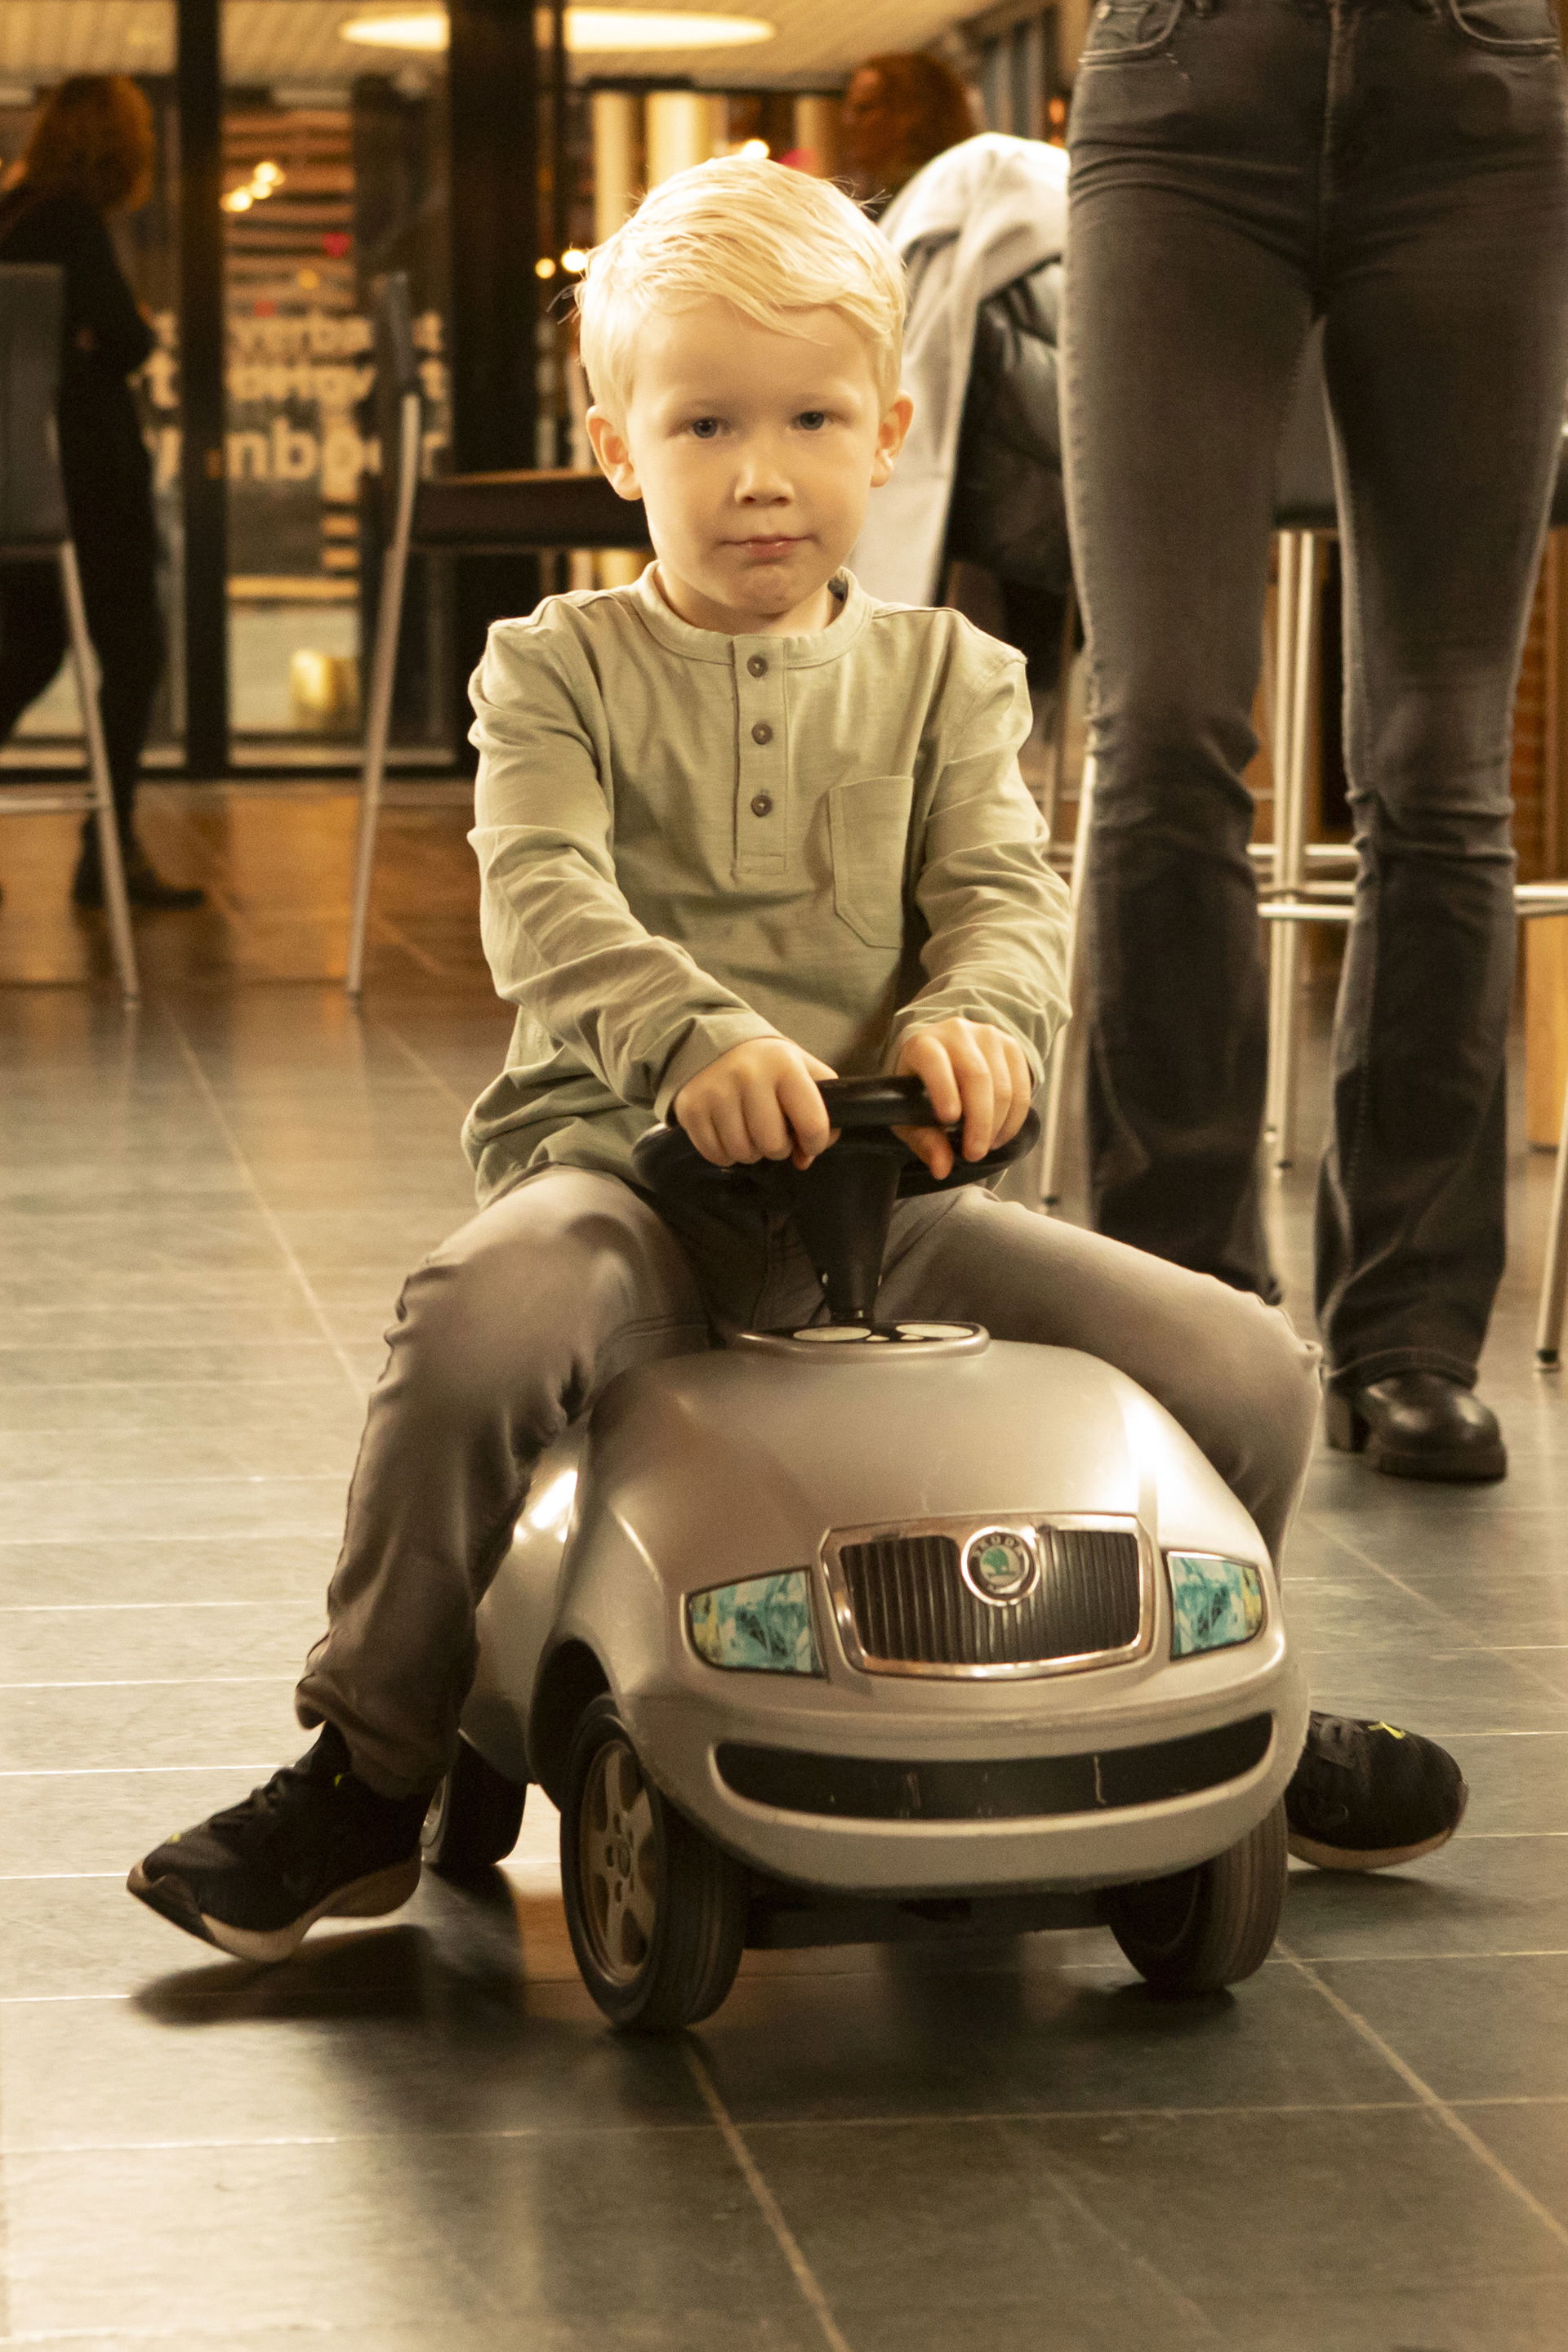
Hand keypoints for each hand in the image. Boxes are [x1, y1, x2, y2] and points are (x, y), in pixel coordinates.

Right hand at [674, 1038, 838, 1169]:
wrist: (713, 1040)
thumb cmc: (767, 1064)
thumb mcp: (802, 1071)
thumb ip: (819, 1113)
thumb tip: (804, 1159)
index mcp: (785, 1065)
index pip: (813, 1124)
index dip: (816, 1143)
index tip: (810, 1141)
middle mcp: (749, 1075)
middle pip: (773, 1145)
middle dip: (778, 1148)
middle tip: (772, 1132)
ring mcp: (716, 1091)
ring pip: (742, 1153)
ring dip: (750, 1152)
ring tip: (749, 1131)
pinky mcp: (691, 1107)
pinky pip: (715, 1154)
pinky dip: (724, 1153)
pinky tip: (728, 1132)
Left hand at [893, 1019, 1031, 1180]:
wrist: (939, 1056)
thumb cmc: (918, 1090)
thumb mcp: (908, 1117)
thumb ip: (923, 1140)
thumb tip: (942, 1168)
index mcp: (922, 1044)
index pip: (935, 1062)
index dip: (944, 1090)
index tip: (949, 1120)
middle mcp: (956, 1033)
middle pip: (977, 1077)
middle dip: (980, 1122)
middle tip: (974, 1153)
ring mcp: (987, 1036)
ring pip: (1003, 1085)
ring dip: (998, 1124)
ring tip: (986, 1146)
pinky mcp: (1010, 1046)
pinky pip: (1022, 1086)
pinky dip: (1015, 1118)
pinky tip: (1000, 1135)